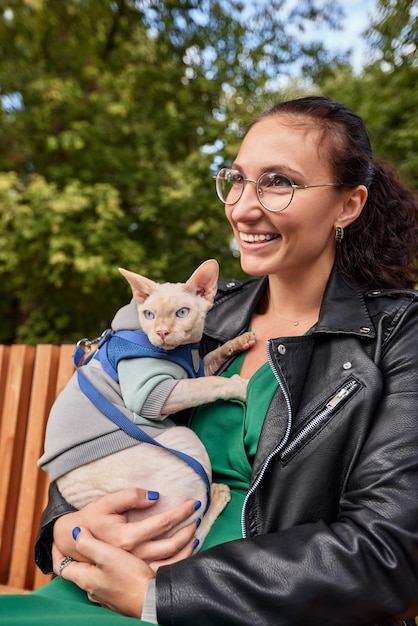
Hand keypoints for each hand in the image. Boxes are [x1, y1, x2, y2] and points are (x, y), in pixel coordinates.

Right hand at [53, 488, 199, 564]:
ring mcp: (134, 567)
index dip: (181, 512)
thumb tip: (155, 496)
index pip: (163, 523)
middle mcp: (133, 555)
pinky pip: (162, 571)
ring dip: (186, 547)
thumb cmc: (91, 519)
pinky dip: (177, 562)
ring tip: (195, 533)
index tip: (194, 503)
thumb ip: (130, 496)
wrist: (73, 543)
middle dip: (188, 529)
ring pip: (169, 561)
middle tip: (198, 516)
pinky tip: (185, 551)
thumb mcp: (107, 503)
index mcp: (126, 537)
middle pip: (170, 544)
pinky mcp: (134, 573)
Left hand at [55, 527, 153, 617]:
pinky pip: (106, 579)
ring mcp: (104, 594)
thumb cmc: (129, 578)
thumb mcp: (106, 555)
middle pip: (77, 569)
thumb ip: (88, 543)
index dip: (57, 552)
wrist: (151, 599)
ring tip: (100, 546)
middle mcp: (91, 589)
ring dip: (94, 561)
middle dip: (77, 554)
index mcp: (84, 579)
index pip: (61, 567)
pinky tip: (117, 562)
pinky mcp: (118, 595)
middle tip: (81, 538)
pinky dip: (106, 569)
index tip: (57, 541)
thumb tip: (74, 532)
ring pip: (93, 574)